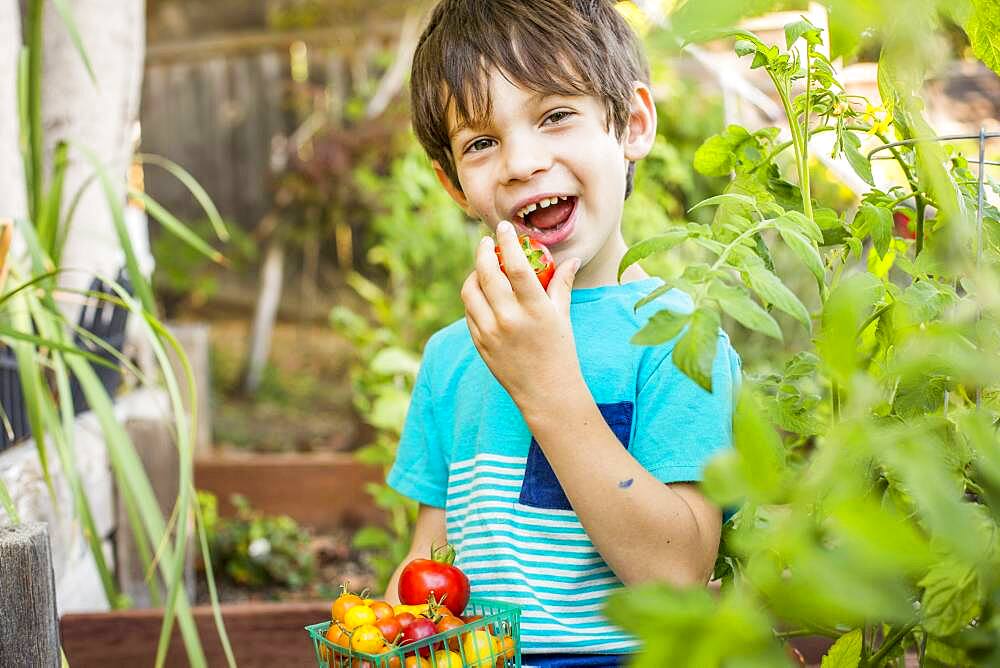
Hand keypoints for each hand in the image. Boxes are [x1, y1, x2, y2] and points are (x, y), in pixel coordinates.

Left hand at [461, 220, 582, 407]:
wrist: (546, 392)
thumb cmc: (560, 351)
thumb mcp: (563, 316)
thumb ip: (562, 284)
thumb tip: (570, 258)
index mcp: (534, 309)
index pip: (515, 265)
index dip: (506, 242)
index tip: (503, 227)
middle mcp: (509, 319)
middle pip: (486, 274)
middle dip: (483, 251)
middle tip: (486, 242)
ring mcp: (491, 332)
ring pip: (470, 292)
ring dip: (473, 274)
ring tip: (482, 268)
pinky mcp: (480, 344)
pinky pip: (469, 312)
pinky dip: (473, 298)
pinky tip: (481, 293)